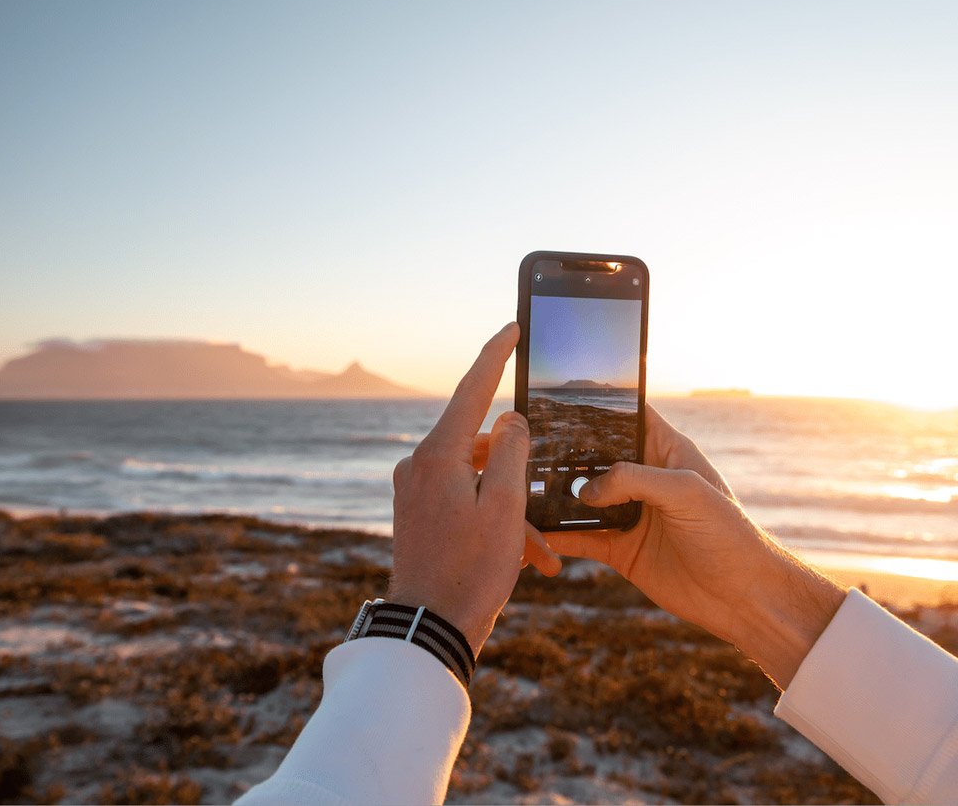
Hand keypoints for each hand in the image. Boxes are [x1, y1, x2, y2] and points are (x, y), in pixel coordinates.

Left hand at [387, 323, 556, 656]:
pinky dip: (495, 523)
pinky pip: (465, 503)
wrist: (427, 631)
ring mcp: (415, 490)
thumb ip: (513, 453)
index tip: (513, 327)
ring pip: (480, 480)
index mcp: (437, 455)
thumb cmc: (469, 572)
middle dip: (521, 474)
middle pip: (482, 444)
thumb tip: (511, 419)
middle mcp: (419, 465)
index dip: (496, 354)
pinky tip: (525, 559)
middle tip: (542, 510)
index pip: (472, 388)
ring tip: (541, 553)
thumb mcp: (505, 508)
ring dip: (513, 511)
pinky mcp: (417, 513)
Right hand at [540, 404, 844, 687]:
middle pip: (596, 456)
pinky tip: (536, 532)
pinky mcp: (621, 549)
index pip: (629, 416)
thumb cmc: (729, 534)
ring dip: (556, 495)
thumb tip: (586, 488)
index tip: (561, 392)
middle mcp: (645, 480)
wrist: (743, 598)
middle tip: (527, 444)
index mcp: (667, 452)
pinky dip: (558, 536)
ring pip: (582, 498)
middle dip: (565, 451)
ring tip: (523, 486)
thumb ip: (634, 480)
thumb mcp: (686, 492)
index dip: (600, 403)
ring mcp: (630, 514)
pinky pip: (581, 538)